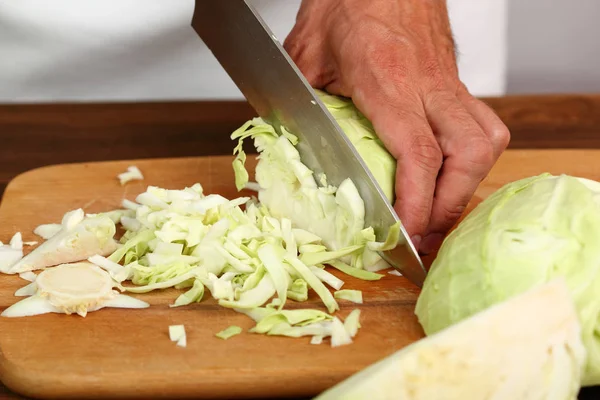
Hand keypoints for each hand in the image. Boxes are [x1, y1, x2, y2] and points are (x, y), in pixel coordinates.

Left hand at [284, 0, 509, 254]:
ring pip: (485, 140)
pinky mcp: (454, 81)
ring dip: (466, 185)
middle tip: (424, 235)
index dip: (417, 203)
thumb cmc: (346, 2)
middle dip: (450, 204)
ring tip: (438, 212)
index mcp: (388, 78)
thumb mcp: (305, 53)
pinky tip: (450, 174)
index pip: (418, 153)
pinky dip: (472, 160)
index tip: (407, 237)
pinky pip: (482, 125)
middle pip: (467, 153)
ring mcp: (447, 81)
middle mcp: (429, 83)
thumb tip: (289, 146)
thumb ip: (299, 102)